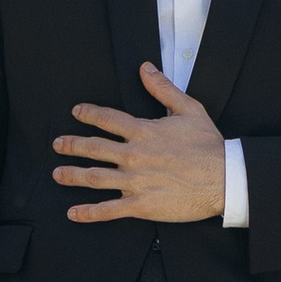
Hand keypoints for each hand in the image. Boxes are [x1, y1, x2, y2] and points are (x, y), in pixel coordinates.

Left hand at [56, 63, 229, 223]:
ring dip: (72, 175)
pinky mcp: (140, 204)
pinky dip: (88, 212)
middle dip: (72, 145)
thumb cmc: (208, 145)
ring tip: (57, 174)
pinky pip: (108, 209)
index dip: (88, 113)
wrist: (223, 178)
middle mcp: (133, 155)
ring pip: (94, 177)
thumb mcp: (189, 109)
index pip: (107, 119)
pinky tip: (74, 213)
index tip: (76, 112)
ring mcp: (134, 181)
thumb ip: (163, 89)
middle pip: (93, 148)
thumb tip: (145, 68)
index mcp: (143, 131)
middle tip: (57, 144)